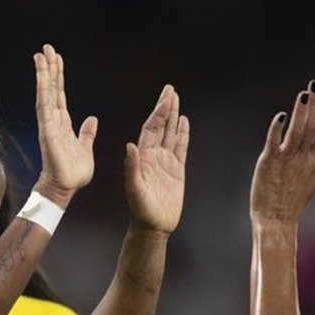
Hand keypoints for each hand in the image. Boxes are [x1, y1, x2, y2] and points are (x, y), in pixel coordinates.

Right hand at [33, 44, 95, 206]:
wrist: (65, 188)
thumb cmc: (73, 173)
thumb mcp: (86, 149)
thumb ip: (87, 134)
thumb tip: (92, 120)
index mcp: (63, 125)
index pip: (59, 95)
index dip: (58, 77)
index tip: (56, 60)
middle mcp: (53, 121)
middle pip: (51, 89)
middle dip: (49, 68)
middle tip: (47, 48)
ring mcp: (48, 124)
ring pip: (46, 92)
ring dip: (44, 72)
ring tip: (41, 53)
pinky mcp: (47, 128)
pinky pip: (44, 103)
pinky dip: (42, 86)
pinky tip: (40, 72)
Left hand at [124, 85, 189, 233]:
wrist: (153, 226)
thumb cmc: (141, 210)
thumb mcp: (134, 189)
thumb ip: (132, 168)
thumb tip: (130, 145)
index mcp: (143, 157)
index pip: (150, 128)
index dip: (158, 112)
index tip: (164, 98)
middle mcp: (154, 156)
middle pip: (160, 126)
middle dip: (165, 107)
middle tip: (170, 89)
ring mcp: (166, 162)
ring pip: (171, 133)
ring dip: (173, 116)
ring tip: (176, 99)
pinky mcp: (177, 171)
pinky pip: (181, 148)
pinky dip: (183, 134)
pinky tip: (184, 122)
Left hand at [250, 82, 314, 223]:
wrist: (276, 219)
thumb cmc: (293, 200)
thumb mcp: (312, 179)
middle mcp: (304, 157)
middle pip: (312, 126)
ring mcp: (287, 159)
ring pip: (297, 131)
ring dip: (301, 111)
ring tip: (304, 93)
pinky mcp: (269, 162)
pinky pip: (274, 141)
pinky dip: (278, 128)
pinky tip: (281, 116)